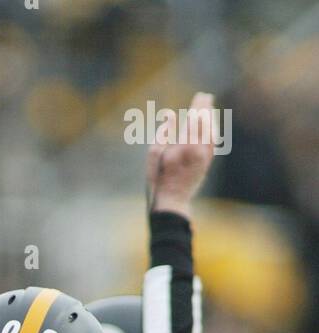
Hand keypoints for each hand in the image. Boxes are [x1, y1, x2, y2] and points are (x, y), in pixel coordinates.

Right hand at [148, 90, 216, 217]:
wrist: (172, 203)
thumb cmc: (158, 180)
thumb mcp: (153, 156)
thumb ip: (163, 133)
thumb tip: (170, 114)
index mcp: (184, 145)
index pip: (195, 119)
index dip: (198, 106)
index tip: (200, 95)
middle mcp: (198, 150)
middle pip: (206, 122)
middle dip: (206, 108)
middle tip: (206, 96)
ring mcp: (204, 157)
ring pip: (212, 131)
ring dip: (211, 118)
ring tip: (209, 108)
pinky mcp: (207, 164)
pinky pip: (214, 142)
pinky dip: (213, 131)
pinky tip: (212, 126)